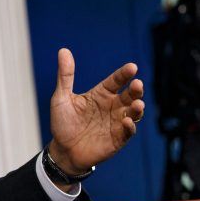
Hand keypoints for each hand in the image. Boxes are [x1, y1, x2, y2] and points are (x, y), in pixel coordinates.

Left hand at [48, 48, 144, 181]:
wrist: (63, 150)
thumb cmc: (62, 123)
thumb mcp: (61, 98)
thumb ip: (65, 76)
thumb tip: (63, 50)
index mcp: (100, 94)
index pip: (116, 81)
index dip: (124, 74)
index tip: (132, 67)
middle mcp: (112, 106)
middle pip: (129, 95)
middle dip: (135, 90)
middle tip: (137, 84)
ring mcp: (116, 122)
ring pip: (133, 112)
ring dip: (137, 108)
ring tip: (137, 104)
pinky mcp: (118, 138)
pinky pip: (128, 131)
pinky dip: (130, 126)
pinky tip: (127, 122)